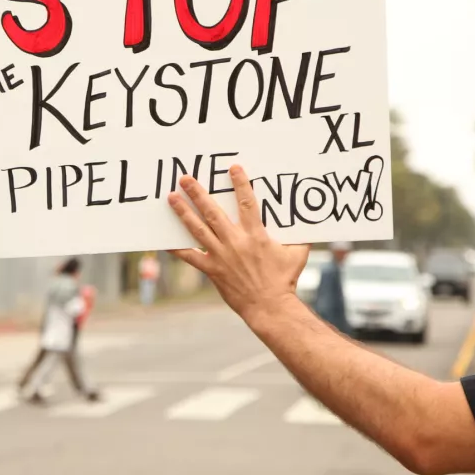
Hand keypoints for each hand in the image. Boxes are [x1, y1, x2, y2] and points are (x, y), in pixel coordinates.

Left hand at [166, 165, 309, 321]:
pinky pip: (191, 257)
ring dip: (183, 212)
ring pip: (198, 229)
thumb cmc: (285, 280)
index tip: (232, 168)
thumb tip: (310, 223)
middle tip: (185, 178)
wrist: (269, 306)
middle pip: (213, 212)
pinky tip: (164, 240)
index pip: (246, 203)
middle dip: (198, 193)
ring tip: (172, 197)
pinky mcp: (212, 269)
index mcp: (255, 235)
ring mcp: (221, 255)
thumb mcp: (297, 254)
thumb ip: (299, 237)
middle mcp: (235, 242)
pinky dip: (177, 249)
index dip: (240, 184)